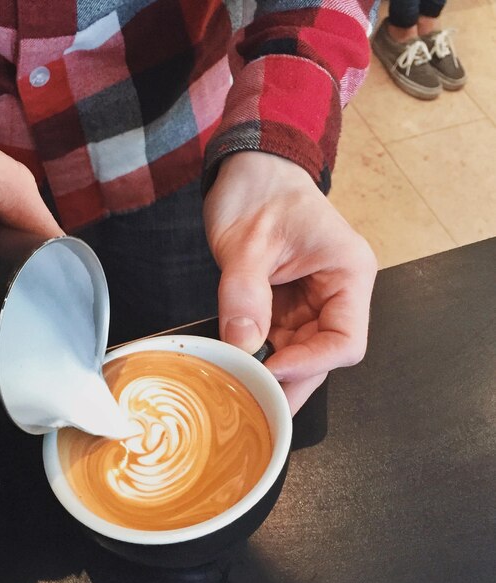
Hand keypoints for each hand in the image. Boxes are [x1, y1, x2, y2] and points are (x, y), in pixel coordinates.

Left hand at [204, 152, 376, 414]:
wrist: (248, 172)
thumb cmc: (260, 191)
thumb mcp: (249, 242)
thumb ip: (245, 294)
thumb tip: (242, 346)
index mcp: (348, 274)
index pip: (345, 340)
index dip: (310, 364)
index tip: (270, 372)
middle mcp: (336, 294)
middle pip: (322, 355)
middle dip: (290, 381)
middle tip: (257, 406)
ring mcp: (310, 303)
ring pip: (298, 355)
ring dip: (271, 375)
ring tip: (244, 394)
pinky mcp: (284, 306)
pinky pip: (276, 342)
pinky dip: (258, 358)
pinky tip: (237, 371)